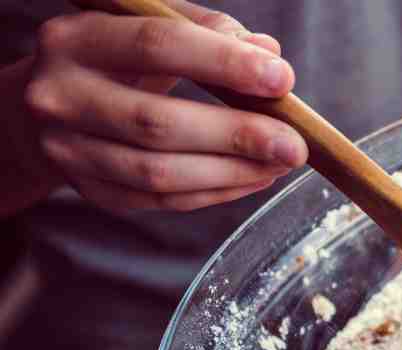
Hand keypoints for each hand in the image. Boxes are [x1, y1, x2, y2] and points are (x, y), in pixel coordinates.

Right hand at [20, 1, 307, 212]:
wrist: (43, 108)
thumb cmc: (111, 62)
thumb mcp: (144, 31)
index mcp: (76, 41)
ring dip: (232, 172)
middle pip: (158, 123)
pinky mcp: (92, 191)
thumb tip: (267, 53)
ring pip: (160, 173)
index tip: (280, 79)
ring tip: (280, 164)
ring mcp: (70, 150)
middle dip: (237, 135)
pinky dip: (216, 192)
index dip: (224, 64)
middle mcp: (62, 96)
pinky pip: (164, 201)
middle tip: (293, 144)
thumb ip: (205, 33)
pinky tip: (253, 178)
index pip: (157, 46)